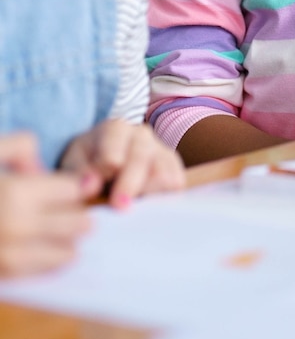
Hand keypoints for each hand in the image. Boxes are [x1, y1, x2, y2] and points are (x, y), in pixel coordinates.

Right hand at [0, 133, 96, 276]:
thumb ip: (19, 148)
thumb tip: (40, 167)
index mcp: (16, 193)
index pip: (75, 191)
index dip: (79, 187)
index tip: (80, 186)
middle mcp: (17, 226)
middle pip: (78, 223)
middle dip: (79, 215)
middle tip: (73, 213)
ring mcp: (9, 253)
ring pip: (67, 250)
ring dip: (69, 241)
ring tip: (62, 235)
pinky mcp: (3, 272)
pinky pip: (42, 269)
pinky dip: (51, 260)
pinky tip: (48, 251)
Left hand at [60, 120, 184, 209]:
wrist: (106, 162)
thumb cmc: (88, 162)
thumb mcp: (74, 163)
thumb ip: (80, 173)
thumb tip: (91, 188)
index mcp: (116, 128)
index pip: (115, 145)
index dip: (105, 167)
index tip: (94, 189)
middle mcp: (143, 135)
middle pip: (141, 158)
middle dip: (129, 184)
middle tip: (119, 207)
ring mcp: (162, 151)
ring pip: (163, 171)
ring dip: (148, 193)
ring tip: (135, 210)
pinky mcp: (174, 169)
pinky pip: (177, 183)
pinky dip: (164, 197)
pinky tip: (148, 207)